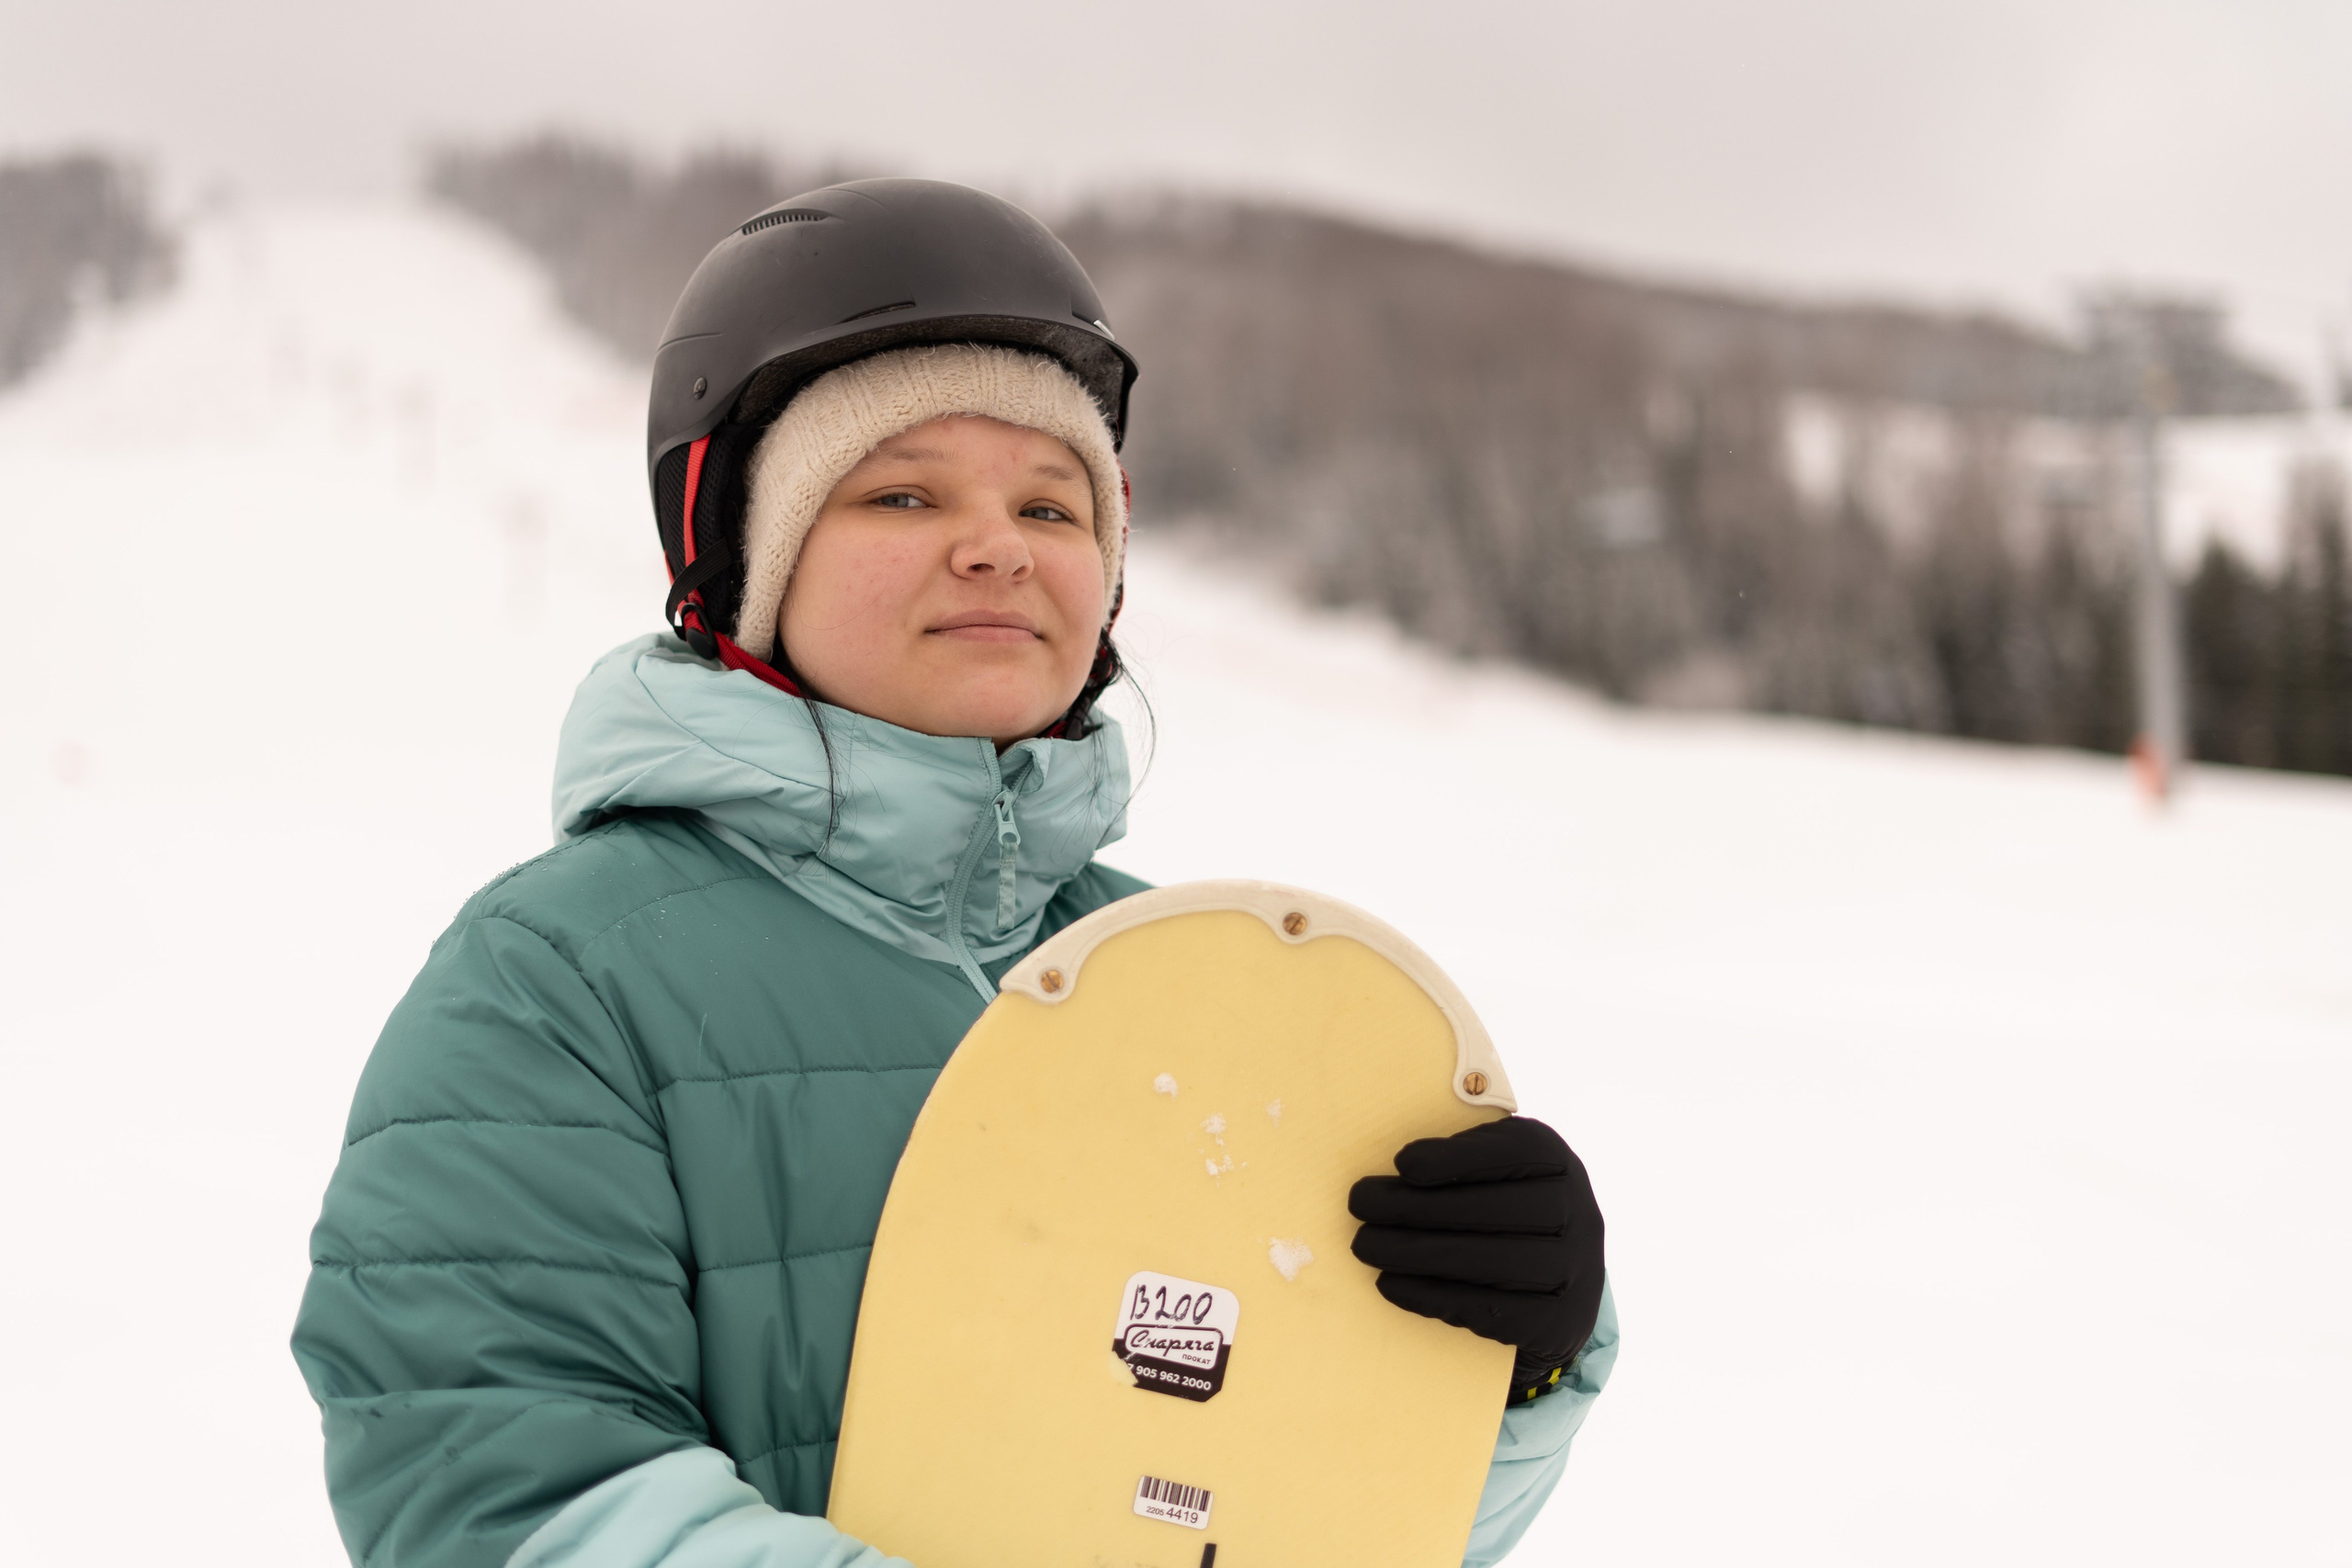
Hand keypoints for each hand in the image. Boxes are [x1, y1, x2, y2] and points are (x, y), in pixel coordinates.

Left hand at [1348, 1116, 1605, 1401]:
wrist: (1554, 1292)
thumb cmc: (1502, 1215)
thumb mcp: (1494, 1173)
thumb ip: (1459, 1161)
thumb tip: (1392, 1169)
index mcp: (1557, 1161)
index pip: (1517, 1151)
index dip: (1458, 1158)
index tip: (1402, 1163)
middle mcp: (1580, 1212)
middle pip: (1498, 1210)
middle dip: (1420, 1207)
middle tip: (1361, 1205)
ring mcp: (1576, 1271)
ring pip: (1494, 1262)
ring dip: (1419, 1254)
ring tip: (1366, 1246)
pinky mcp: (1560, 1322)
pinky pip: (1492, 1311)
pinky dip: (1435, 1297)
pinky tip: (1391, 1284)